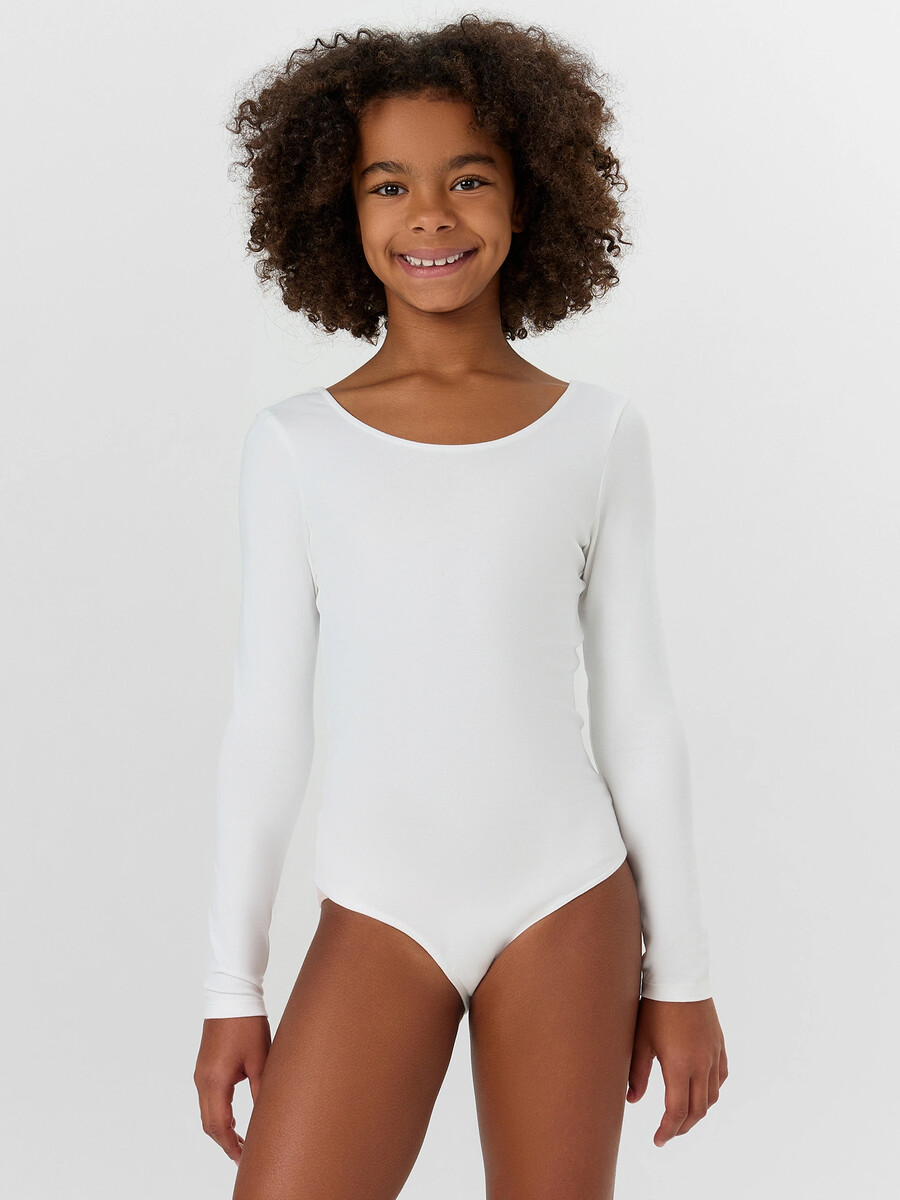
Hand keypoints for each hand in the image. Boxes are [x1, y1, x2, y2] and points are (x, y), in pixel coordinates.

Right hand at [194, 1015, 270, 1162]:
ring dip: (222, 1128)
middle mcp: (202, 1080)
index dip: (231, 1146)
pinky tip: (234, 1117)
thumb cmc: (247, 1024)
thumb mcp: (260, 1059)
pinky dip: (219, 1113)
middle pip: (209, 1123)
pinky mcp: (205, 1066)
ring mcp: (201, 1073)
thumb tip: (266, 1116)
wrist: (231, 994)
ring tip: (242, 1140)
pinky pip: (208, 1098)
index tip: (245, 1160)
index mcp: (215, 1081)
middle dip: (226, 1142)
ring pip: (207, 1112)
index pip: (219, 1126)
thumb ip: (261, 1090)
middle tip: (245, 1155)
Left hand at [626, 996, 727, 1146]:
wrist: (680, 976)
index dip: (668, 1130)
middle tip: (668, 1132)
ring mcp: (714, 1055)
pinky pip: (721, 1077)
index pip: (677, 1112)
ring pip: (712, 1096)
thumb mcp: (640, 1040)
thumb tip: (632, 1100)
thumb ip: (636, 1073)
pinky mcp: (719, 1044)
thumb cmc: (655, 1005)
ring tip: (682, 1115)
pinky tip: (700, 1090)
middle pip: (698, 1110)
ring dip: (698, 1111)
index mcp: (680, 1066)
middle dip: (682, 1126)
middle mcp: (702, 1064)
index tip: (658, 1140)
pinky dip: (711, 1091)